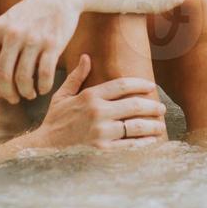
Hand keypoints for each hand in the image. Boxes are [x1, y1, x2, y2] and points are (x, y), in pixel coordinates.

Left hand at [0, 0, 84, 102]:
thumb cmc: (33, 12)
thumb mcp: (10, 19)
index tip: (0, 92)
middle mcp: (13, 34)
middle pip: (3, 75)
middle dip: (8, 93)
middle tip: (14, 99)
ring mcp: (33, 39)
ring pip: (23, 77)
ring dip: (26, 92)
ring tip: (31, 94)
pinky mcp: (53, 43)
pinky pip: (45, 73)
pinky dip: (44, 86)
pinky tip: (45, 88)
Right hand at [28, 55, 166, 148]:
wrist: (44, 148)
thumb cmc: (55, 121)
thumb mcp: (62, 96)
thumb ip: (77, 76)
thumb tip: (87, 57)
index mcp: (90, 97)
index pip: (122, 86)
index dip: (140, 84)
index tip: (151, 86)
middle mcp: (98, 113)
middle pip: (134, 105)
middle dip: (152, 106)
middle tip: (162, 108)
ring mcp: (101, 132)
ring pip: (135, 126)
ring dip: (152, 125)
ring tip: (160, 125)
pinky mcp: (103, 150)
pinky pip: (129, 145)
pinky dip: (143, 143)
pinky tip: (151, 141)